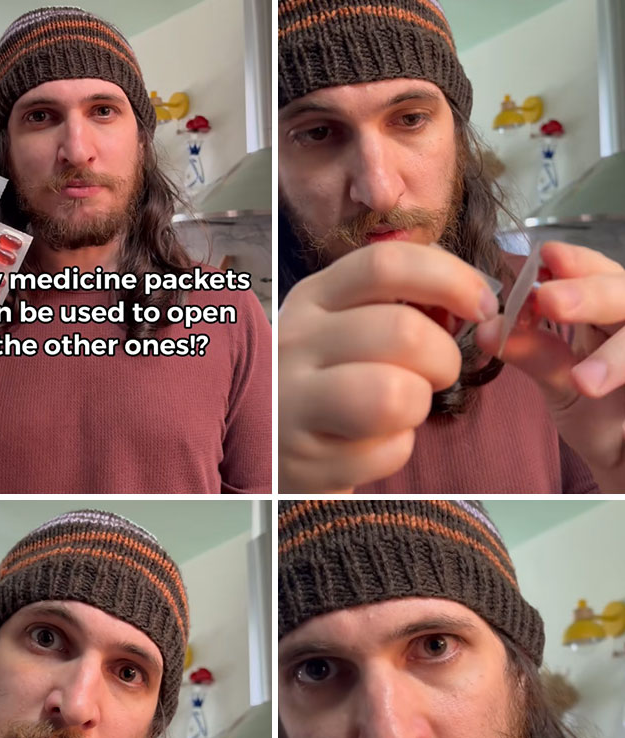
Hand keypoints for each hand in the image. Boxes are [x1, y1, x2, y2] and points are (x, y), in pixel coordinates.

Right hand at [278, 242, 498, 491]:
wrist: (264, 449)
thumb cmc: (322, 382)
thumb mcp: (341, 327)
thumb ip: (398, 304)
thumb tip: (475, 305)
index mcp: (313, 299)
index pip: (386, 265)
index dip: (451, 279)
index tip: (483, 307)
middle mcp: (296, 343)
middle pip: (402, 332)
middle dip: (444, 358)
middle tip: (437, 374)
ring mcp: (294, 405)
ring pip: (395, 395)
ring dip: (420, 404)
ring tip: (403, 408)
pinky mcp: (305, 462)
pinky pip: (388, 452)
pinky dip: (397, 450)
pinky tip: (371, 444)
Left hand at [475, 241, 624, 490]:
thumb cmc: (600, 417)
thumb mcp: (561, 382)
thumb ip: (532, 353)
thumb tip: (486, 329)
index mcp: (611, 311)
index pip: (597, 271)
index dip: (576, 261)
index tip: (545, 257)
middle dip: (589, 294)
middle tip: (551, 302)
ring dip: (617, 355)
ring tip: (584, 382)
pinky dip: (624, 370)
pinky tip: (598, 390)